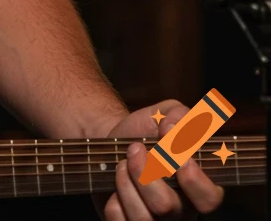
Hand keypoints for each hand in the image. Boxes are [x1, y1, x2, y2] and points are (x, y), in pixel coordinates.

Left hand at [92, 102, 224, 219]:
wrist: (118, 142)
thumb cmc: (149, 130)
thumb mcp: (169, 112)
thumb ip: (181, 115)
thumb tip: (174, 128)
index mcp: (200, 187)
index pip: (209, 198)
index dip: (192, 177)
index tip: (170, 148)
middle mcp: (182, 211)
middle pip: (167, 206)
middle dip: (145, 173)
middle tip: (135, 148)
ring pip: (142, 217)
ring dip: (126, 182)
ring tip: (122, 163)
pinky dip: (113, 201)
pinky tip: (116, 186)